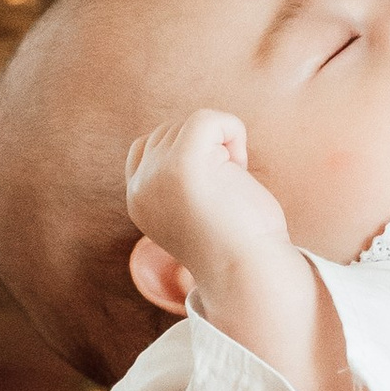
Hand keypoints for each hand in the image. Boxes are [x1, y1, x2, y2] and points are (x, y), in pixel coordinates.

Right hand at [126, 108, 289, 287]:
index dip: (185, 152)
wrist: (251, 272)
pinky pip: (208, 118)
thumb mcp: (195, 208)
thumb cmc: (240, 242)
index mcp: (138, 201)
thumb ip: (181, 179)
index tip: (210, 187)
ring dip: (223, 145)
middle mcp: (140, 188)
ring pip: (192, 124)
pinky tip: (241, 166)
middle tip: (227, 189)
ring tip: (231, 186)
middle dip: (207, 149)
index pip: (147, 147)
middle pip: (171, 132)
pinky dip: (233, 131)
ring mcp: (158, 175)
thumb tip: (200, 135)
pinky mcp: (183, 165)